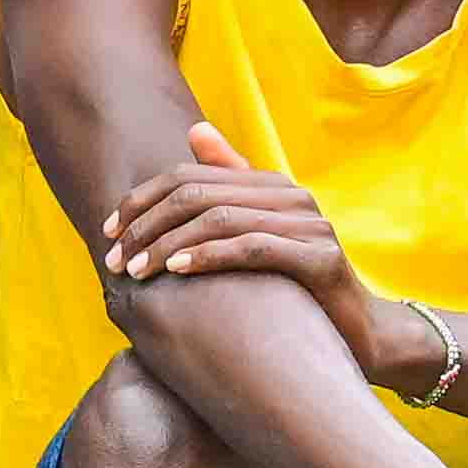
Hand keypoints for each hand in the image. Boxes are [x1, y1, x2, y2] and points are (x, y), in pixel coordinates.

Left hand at [101, 121, 391, 363]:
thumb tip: (195, 129)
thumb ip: (227, 191)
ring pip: (221, 218)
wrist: (360, 337)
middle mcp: (291, 196)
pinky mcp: (320, 257)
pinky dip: (208, 255)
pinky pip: (253, 247)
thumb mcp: (255, 242)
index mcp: (270, 186)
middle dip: (147, 225)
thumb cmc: (295, 294)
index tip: (107, 232)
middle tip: (114, 260)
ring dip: (168, 243)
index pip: (191, 175)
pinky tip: (176, 271)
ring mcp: (309, 224)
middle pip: (200, 194)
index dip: (142, 200)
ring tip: (136, 270)